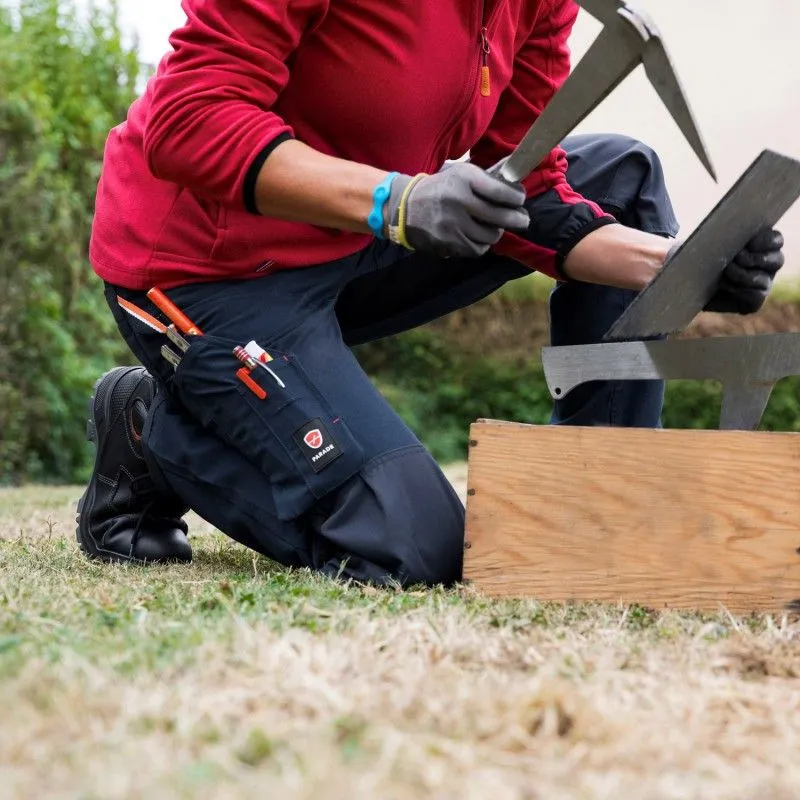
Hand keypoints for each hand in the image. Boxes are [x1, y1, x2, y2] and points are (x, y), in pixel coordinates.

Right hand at [384, 163, 529, 257]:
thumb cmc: (440, 188)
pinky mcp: (448, 242)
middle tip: (523, 220)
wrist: (405, 206)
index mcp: (464, 178)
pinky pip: (477, 249)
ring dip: (496, 233)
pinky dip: (481, 245)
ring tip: (495, 228)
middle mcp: (459, 200)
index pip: (501, 192)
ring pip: (490, 236)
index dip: (517, 198)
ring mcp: (453, 224)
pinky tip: (479, 238)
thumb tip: (516, 170)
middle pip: (501, 217)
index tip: (520, 199)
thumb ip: (488, 176)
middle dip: (517, 220)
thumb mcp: (461, 173)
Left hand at [703, 228, 784, 313]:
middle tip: (737, 257)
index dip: (766, 240)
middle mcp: (767, 264)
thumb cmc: (696, 256)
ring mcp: (763, 283)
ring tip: (724, 272)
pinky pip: (756, 296)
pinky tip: (722, 285)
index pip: (776, 240)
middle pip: (777, 259)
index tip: (748, 242)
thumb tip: (716, 234)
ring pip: (764, 279)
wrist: (685, 282)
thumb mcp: (703, 241)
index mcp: (761, 245)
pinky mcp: (754, 301)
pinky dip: (738, 290)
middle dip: (755, 258)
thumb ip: (717, 236)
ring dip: (741, 275)